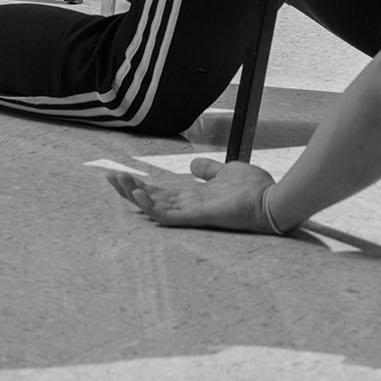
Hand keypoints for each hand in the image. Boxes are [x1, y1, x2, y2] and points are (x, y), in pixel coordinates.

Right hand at [107, 157, 283, 233]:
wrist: (273, 200)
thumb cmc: (254, 189)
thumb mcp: (226, 172)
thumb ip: (208, 170)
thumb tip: (193, 164)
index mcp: (194, 196)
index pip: (161, 191)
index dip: (141, 184)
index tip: (121, 174)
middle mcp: (189, 205)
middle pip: (152, 198)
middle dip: (129, 188)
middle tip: (108, 177)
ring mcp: (192, 212)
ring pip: (155, 206)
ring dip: (134, 194)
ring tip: (117, 181)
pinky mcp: (198, 216)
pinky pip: (169, 215)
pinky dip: (151, 206)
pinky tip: (137, 194)